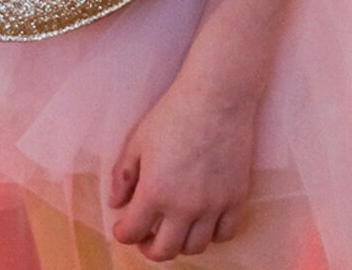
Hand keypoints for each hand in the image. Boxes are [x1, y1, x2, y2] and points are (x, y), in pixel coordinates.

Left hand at [108, 82, 255, 261]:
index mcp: (155, 192)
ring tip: (173, 230)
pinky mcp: (236, 199)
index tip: (122, 229)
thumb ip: (123, 175)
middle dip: (150, 248)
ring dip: (180, 244)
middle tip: (146, 238)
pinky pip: (225, 234)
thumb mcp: (138, 141)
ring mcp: (213, 207)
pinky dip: (212, 235)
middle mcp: (184, 207)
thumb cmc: (172, 115)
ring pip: (196, 247)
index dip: (123, 234)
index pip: (133, 232)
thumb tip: (115, 202)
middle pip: (165, 250)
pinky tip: (203, 222)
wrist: (215, 100)